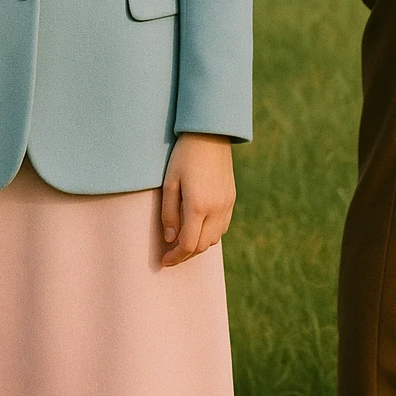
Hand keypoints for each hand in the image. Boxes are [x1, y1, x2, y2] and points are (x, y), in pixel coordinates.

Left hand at [160, 133, 235, 267]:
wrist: (210, 133)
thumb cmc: (184, 155)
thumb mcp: (169, 182)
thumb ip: (168, 213)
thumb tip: (170, 239)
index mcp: (198, 206)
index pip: (188, 245)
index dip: (175, 257)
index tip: (164, 261)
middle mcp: (216, 209)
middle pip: (202, 246)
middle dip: (185, 255)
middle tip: (171, 255)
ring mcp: (227, 204)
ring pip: (214, 239)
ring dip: (199, 245)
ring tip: (183, 241)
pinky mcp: (232, 198)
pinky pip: (223, 226)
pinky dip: (210, 234)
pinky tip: (199, 227)